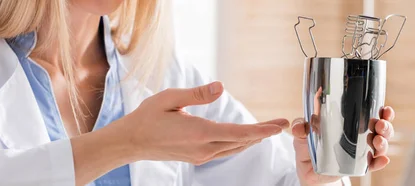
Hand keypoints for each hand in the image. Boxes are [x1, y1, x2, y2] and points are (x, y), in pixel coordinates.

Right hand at [113, 81, 289, 163]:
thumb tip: (221, 87)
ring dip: (254, 139)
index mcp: (199, 133)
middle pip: (242, 141)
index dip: (261, 130)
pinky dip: (240, 143)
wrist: (131, 142)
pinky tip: (247, 138)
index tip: (279, 126)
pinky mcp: (198, 157)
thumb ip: (198, 94)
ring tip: (270, 129)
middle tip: (283, 124)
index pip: (239, 133)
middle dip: (264, 133)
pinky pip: (226, 151)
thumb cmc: (147, 117)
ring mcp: (201, 155)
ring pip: (235, 148)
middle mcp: (204, 148)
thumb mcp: (170, 98)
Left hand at [291, 106, 394, 185]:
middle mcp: (360, 136)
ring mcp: (360, 151)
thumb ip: (301, 128)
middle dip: (385, 126)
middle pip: (381, 129)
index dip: (382, 112)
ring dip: (383, 142)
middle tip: (379, 125)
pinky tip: (383, 160)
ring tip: (378, 140)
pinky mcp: (358, 167)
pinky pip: (372, 164)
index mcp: (351, 123)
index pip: (371, 113)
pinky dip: (379, 162)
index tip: (385, 109)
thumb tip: (299, 127)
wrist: (307, 168)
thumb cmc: (308, 145)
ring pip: (380, 145)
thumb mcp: (303, 134)